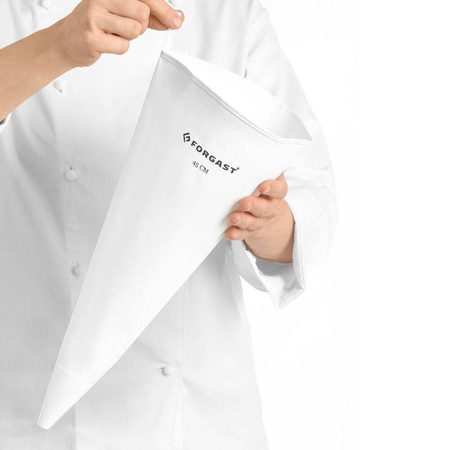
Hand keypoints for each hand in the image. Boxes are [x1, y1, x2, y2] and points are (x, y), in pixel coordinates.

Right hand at [52, 0, 183, 67]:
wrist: (67, 40)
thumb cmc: (97, 25)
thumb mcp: (121, 12)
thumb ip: (147, 15)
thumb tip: (175, 19)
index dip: (164, 9)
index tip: (177, 20)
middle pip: (142, 13)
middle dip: (140, 25)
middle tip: (124, 27)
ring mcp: (94, 16)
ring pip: (134, 30)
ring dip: (128, 38)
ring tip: (112, 34)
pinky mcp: (91, 37)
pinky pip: (123, 47)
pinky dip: (119, 48)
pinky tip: (106, 43)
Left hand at [225, 174, 294, 263]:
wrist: (269, 217)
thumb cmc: (262, 189)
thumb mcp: (266, 177)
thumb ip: (260, 166)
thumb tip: (243, 142)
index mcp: (276, 192)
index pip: (279, 190)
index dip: (272, 188)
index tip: (262, 185)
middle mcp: (270, 207)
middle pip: (265, 208)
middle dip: (255, 206)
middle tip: (244, 202)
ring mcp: (260, 221)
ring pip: (253, 222)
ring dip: (244, 220)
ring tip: (234, 217)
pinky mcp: (249, 231)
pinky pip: (244, 234)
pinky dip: (236, 233)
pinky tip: (228, 232)